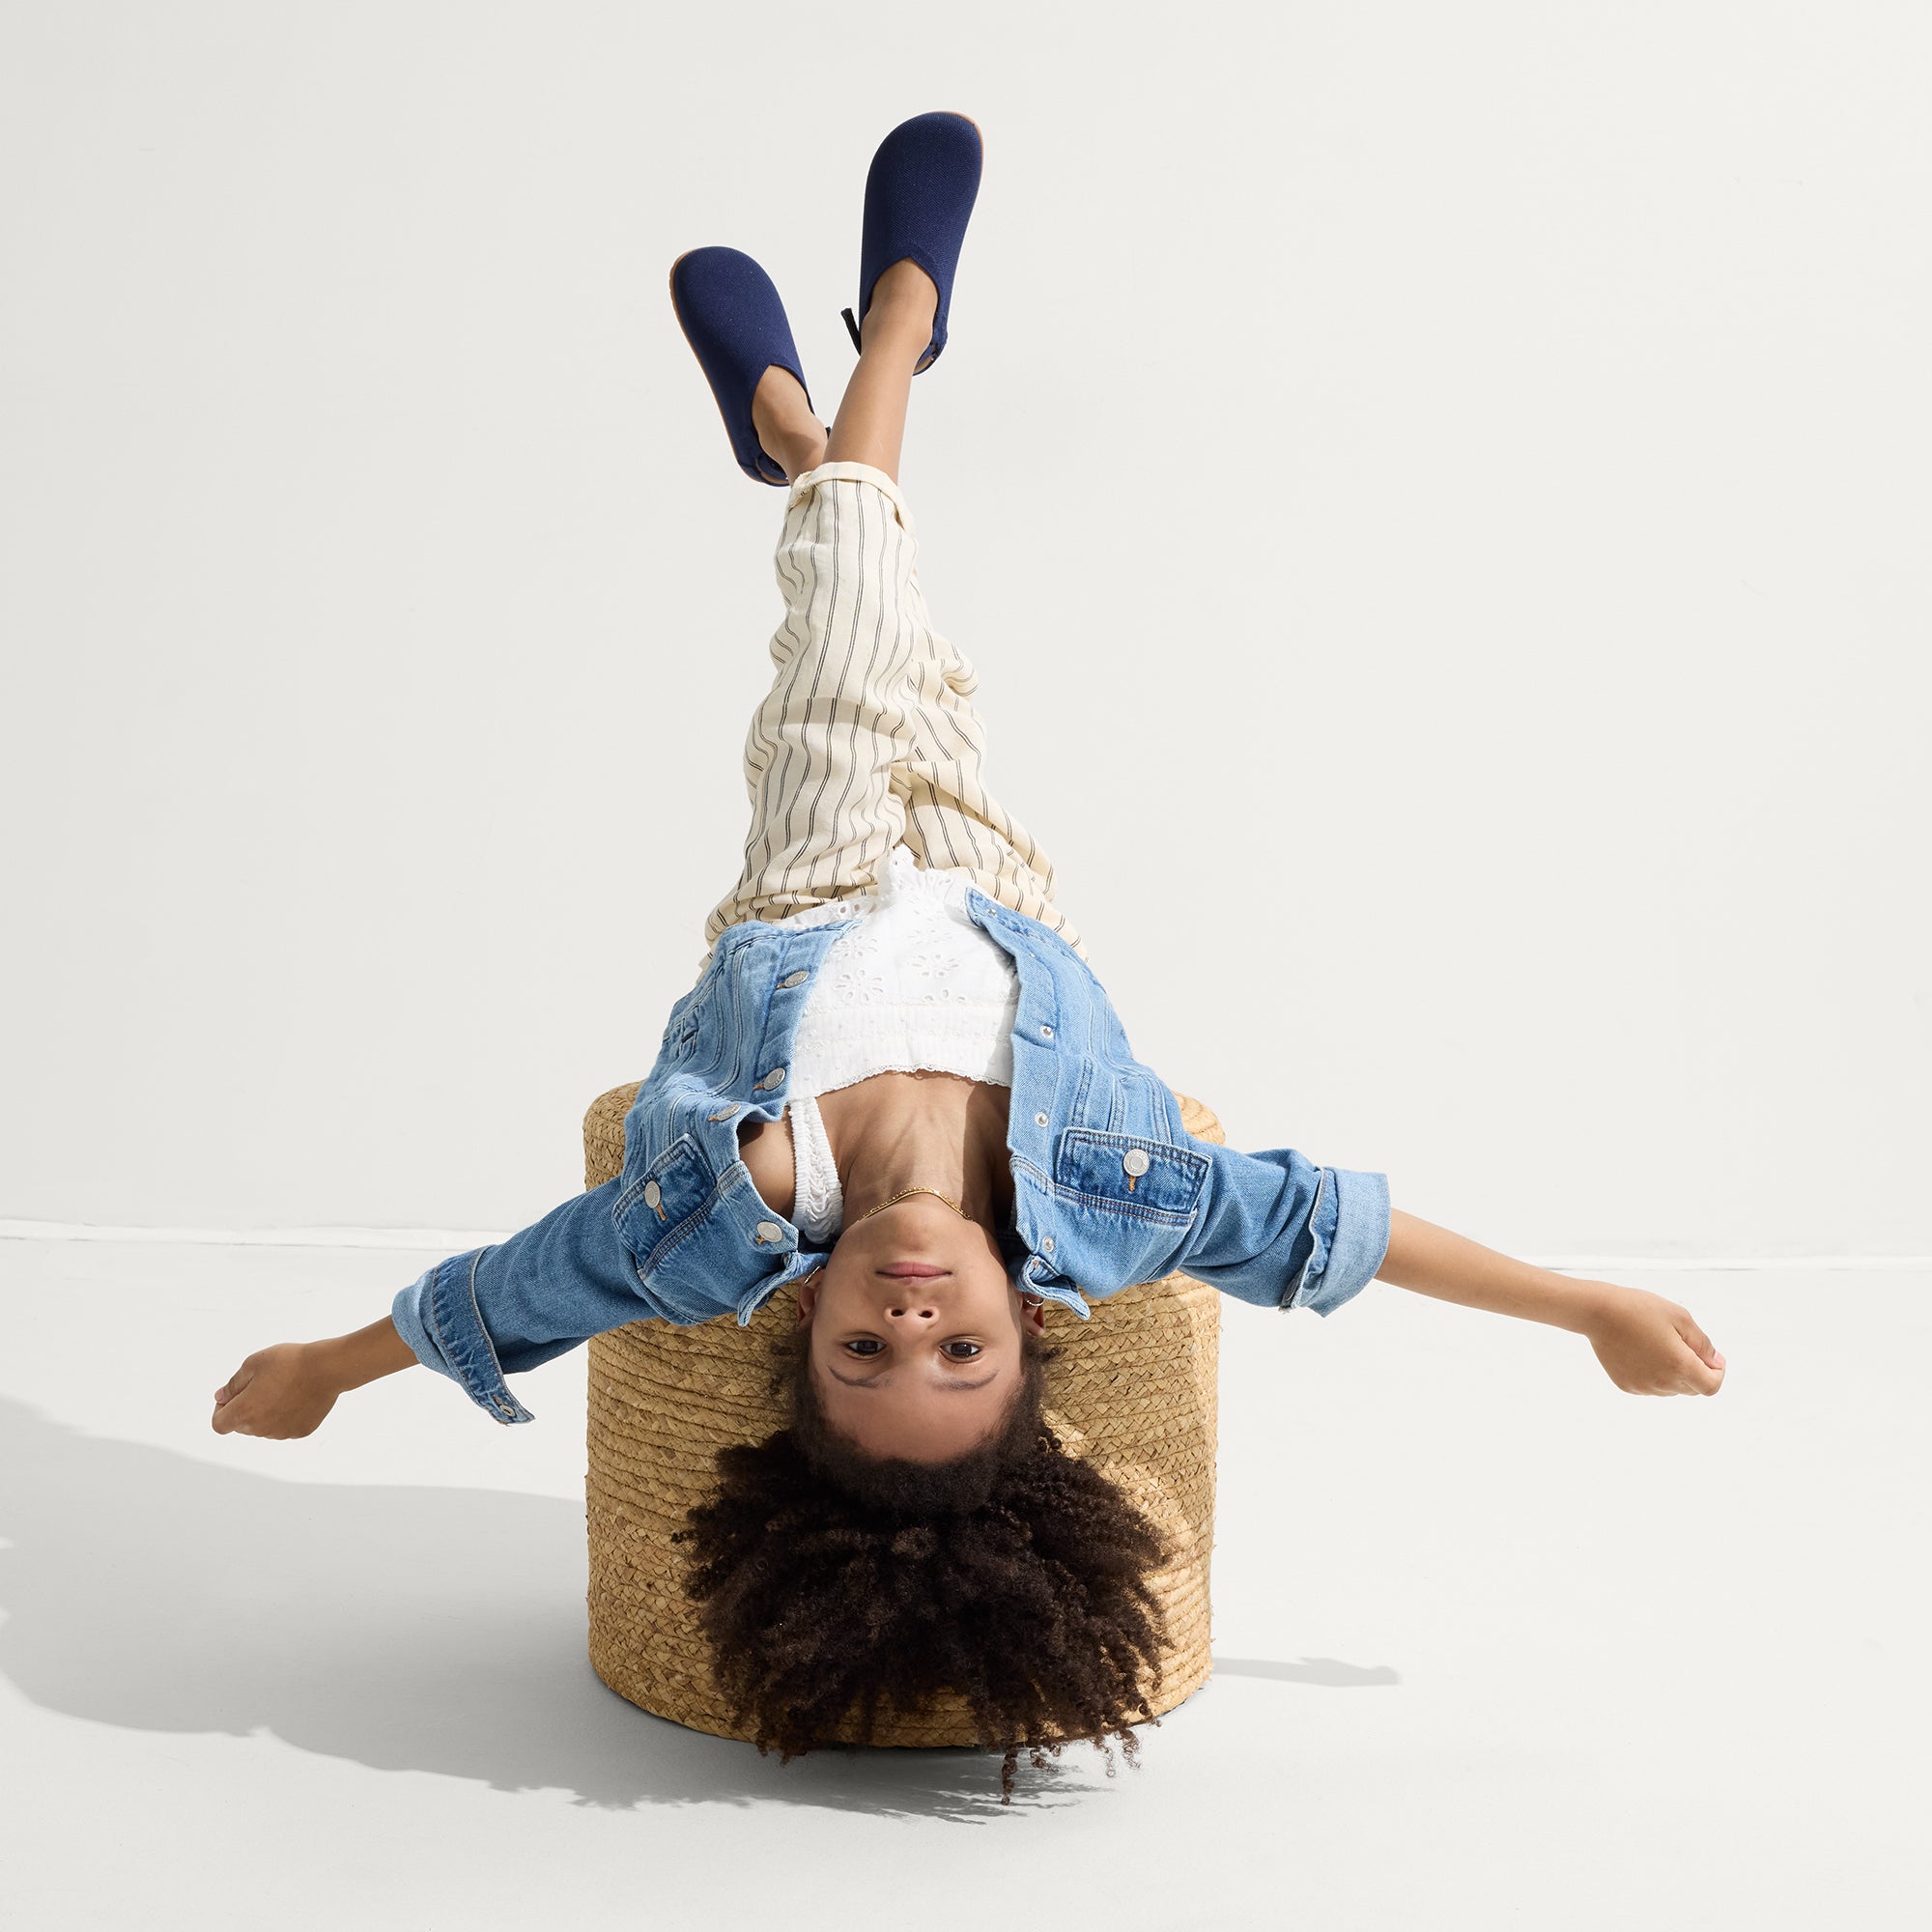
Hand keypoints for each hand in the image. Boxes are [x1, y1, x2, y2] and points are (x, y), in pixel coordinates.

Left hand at [211, 1342, 341, 1437]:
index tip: (234, 1396)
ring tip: (284, 1388)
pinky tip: (297, 1396)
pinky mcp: (300, 1431)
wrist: (327, 1368)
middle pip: (242, 1425)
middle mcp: (260, 1428)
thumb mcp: (253, 1364)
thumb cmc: (290, 1362)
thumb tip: (220, 1397)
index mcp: (244, 1412)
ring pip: (264, 1427)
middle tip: (263, 1384)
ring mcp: (281, 1433)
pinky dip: (286, 1415)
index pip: (218, 1424)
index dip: (221, 1410)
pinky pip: (285, 1427)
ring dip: (266, 1413)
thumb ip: (232, 1384)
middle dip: (246, 1408)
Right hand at [1582, 1284, 1726, 1395]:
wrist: (1598, 1313)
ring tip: (1658, 1345)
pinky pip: (1651, 1387)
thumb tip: (1715, 1362)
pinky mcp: (1627, 1385)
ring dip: (1674, 1373)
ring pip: (1671, 1388)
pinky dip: (1654, 1375)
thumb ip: (1703, 1343)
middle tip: (1682, 1344)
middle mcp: (1662, 1382)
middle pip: (1692, 1389)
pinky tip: (1643, 1352)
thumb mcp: (1680, 1317)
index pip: (1711, 1386)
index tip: (1712, 1359)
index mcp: (1679, 1365)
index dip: (1717, 1373)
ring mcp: (1643, 1386)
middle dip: (1696, 1371)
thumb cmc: (1640, 1309)